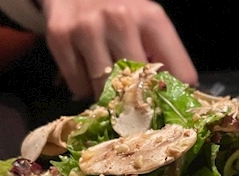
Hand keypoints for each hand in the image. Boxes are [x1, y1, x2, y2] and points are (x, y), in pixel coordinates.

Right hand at [38, 0, 197, 98]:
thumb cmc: (116, 7)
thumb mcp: (146, 20)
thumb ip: (160, 54)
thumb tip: (170, 97)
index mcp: (151, 18)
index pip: (178, 74)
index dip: (172, 94)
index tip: (164, 103)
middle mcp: (120, 21)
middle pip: (138, 87)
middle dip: (137, 100)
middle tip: (132, 102)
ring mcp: (87, 30)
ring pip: (104, 91)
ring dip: (107, 96)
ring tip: (108, 83)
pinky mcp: (60, 38)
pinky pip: (78, 87)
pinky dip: (84, 88)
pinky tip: (87, 71)